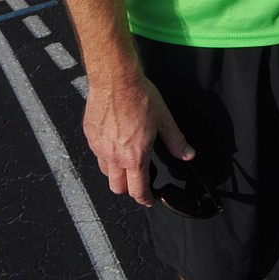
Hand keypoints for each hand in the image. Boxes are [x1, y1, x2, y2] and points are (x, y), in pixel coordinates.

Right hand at [83, 71, 194, 206]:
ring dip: (115, 172)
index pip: (137, 189)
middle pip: (117, 187)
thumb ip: (176, 141)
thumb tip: (188, 155)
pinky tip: (114, 141)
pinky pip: (97, 153)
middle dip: (128, 189)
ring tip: (125, 162)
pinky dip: (105, 154)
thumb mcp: (164, 119)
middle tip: (137, 182)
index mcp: (134, 156)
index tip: (148, 200)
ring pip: (105, 172)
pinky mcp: (90, 136)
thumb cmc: (139, 97)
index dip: (144, 199)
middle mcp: (114, 156)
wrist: (115, 79)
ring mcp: (99, 147)